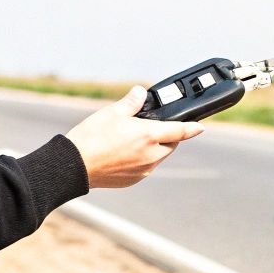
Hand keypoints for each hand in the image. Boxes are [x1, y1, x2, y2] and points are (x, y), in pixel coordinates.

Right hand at [65, 86, 204, 188]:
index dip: (192, 128)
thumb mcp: (112, 112)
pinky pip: (145, 167)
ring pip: (158, 157)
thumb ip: (132, 102)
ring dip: (154, 148)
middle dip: (167, 135)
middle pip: (170, 144)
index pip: (180, 131)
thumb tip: (141, 92)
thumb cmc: (91, 137)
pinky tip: (124, 153)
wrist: (73, 166)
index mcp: (149, 135)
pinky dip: (142, 159)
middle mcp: (151, 155)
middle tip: (151, 126)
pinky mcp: (133, 180)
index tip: (200, 126)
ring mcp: (143, 170)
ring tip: (133, 139)